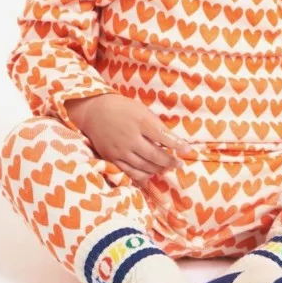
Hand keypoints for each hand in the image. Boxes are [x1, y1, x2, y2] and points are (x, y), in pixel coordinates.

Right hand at [63, 93, 190, 183]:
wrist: (94, 112)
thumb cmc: (121, 108)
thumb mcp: (141, 109)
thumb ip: (155, 124)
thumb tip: (171, 140)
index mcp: (139, 121)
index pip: (163, 136)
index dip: (177, 145)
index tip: (187, 150)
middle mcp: (130, 137)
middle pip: (155, 155)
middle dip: (171, 161)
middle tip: (180, 163)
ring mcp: (120, 150)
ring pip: (144, 166)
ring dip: (159, 169)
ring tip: (167, 167)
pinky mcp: (112, 159)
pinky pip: (131, 172)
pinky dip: (144, 175)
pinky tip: (151, 172)